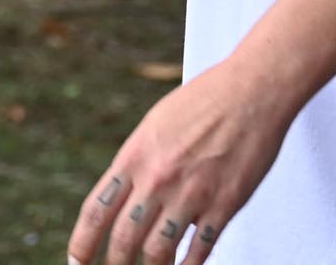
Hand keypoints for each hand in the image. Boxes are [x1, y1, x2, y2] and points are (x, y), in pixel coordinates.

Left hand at [64, 55, 291, 263]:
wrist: (256, 87)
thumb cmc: (207, 99)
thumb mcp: (156, 124)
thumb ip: (137, 163)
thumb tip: (122, 198)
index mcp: (136, 156)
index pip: (96, 212)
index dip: (81, 245)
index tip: (78, 263)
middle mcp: (158, 178)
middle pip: (123, 240)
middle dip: (115, 264)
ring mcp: (192, 193)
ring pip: (158, 252)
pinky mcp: (225, 202)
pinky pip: (200, 248)